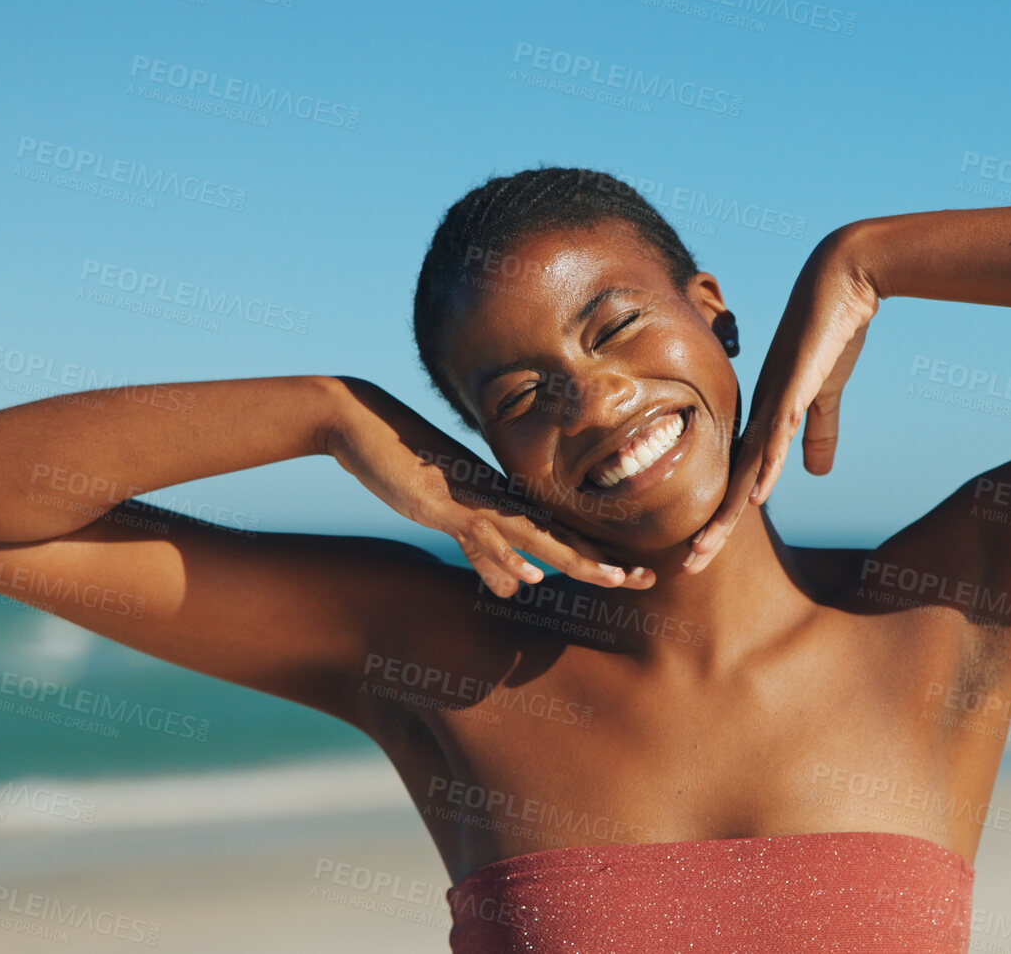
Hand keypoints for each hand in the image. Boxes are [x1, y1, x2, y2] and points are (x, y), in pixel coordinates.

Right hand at [326, 379, 654, 596]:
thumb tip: (513, 590)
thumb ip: (483, 554)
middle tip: (649, 579)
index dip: (597, 556)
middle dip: (605, 561)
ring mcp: (471, 499)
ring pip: (533, 535)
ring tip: (614, 579)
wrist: (361, 421)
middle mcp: (498, 500)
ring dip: (573, 559)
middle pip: (562, 536)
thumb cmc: (405, 466)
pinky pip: (481, 531)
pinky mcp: (440, 502)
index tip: (634, 574)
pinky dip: (506, 555)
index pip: (561, 534)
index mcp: (504, 503)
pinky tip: (530, 574)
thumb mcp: (448, 520)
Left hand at [684, 226, 881, 572]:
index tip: (701, 553)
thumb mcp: (824, 394)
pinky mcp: (795, 385)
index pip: (739, 479)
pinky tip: (753, 496)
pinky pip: (779, 434)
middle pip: (730, 482)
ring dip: (726, 511)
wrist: (841, 281)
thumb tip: (816, 473)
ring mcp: (774, 400)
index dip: (720, 518)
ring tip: (703, 548)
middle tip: (686, 567)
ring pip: (745, 467)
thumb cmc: (830, 335)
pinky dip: (767, 467)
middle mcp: (758, 413)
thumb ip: (819, 433)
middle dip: (709, 528)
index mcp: (764, 418)